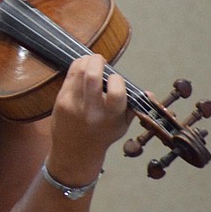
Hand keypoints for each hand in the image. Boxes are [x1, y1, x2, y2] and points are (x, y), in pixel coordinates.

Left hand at [48, 54, 132, 183]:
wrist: (75, 150)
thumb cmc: (102, 134)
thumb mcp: (122, 125)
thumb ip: (134, 108)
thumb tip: (149, 94)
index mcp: (110, 117)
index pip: (117, 92)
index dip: (117, 80)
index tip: (115, 79)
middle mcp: (91, 110)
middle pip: (92, 76)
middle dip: (98, 61)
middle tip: (101, 60)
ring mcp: (73, 104)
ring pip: (79, 71)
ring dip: (86, 60)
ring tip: (92, 61)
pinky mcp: (61, 100)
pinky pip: (69, 75)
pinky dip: (77, 66)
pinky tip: (82, 66)